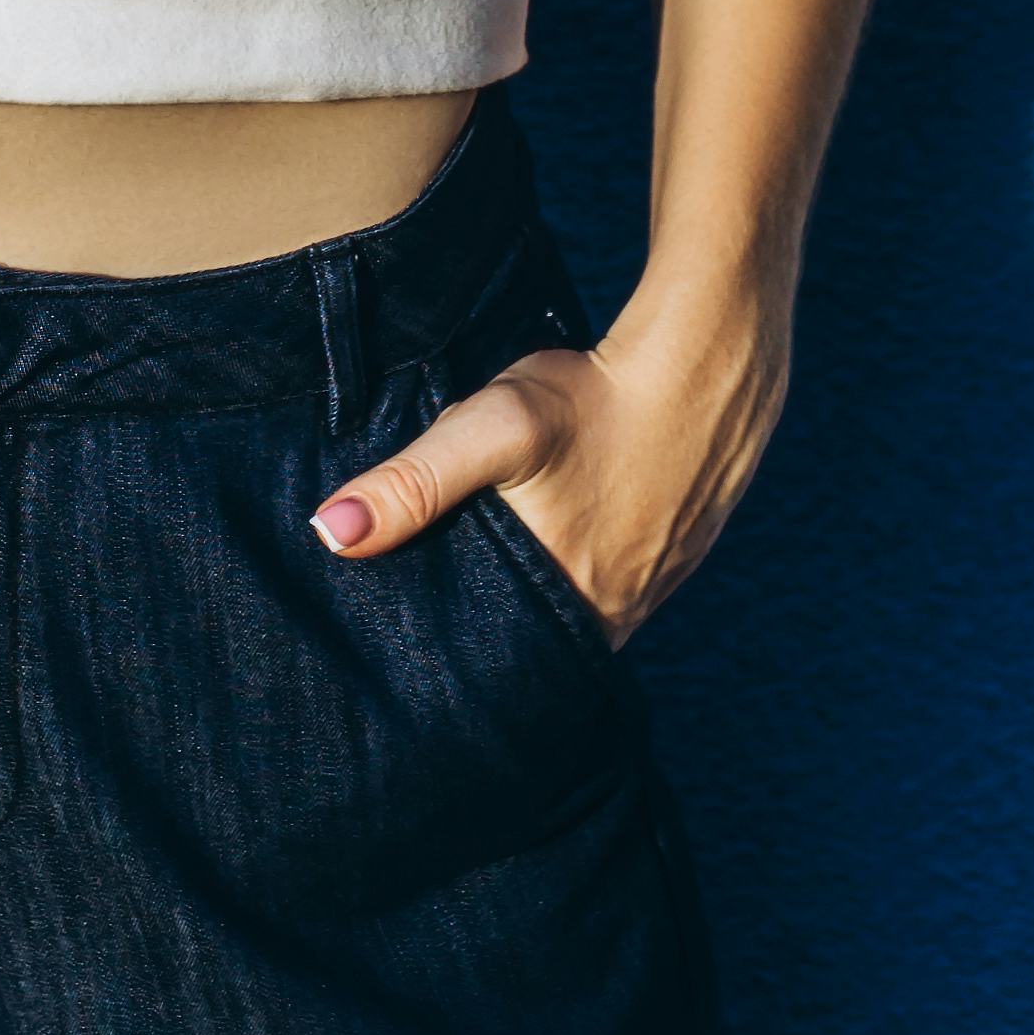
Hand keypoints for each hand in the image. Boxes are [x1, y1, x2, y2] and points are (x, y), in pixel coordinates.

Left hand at [310, 276, 790, 641]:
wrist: (703, 367)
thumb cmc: (592, 401)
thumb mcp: (490, 431)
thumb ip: (413, 484)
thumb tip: (330, 535)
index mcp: (565, 609)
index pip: (492, 666)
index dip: (450, 662)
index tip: (403, 655)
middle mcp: (614, 617)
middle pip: (530, 641)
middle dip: (485, 631)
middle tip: (434, 608)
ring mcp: (652, 589)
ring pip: (572, 614)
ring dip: (533, 599)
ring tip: (483, 575)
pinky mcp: (673, 555)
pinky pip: (612, 585)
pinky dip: (578, 570)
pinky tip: (557, 537)